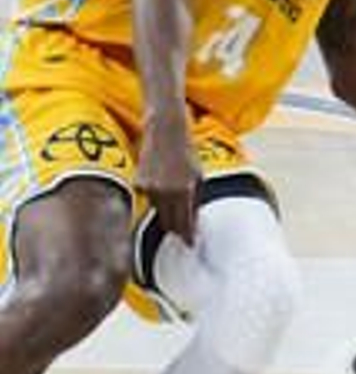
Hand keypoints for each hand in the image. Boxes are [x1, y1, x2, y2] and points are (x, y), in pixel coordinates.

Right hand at [135, 110, 200, 244]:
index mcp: (185, 190)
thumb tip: (193, 225)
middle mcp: (167, 192)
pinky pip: (147, 197)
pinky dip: (153, 192)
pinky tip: (158, 176)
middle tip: (181, 225)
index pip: (184, 223)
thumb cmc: (186, 151)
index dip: (187, 236)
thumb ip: (195, 200)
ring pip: (157, 209)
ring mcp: (150, 188)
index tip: (190, 244)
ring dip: (164, 205)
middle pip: (168, 222)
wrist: (166, 128)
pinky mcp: (138, 183)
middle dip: (175, 225)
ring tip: (171, 184)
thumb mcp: (198, 175)